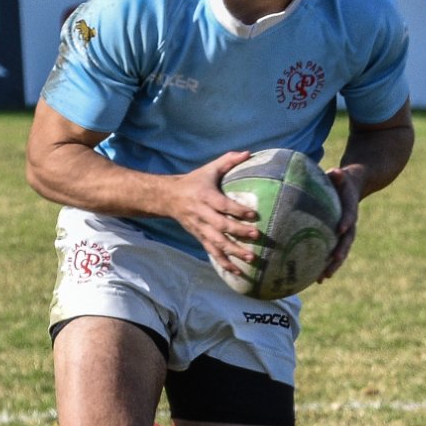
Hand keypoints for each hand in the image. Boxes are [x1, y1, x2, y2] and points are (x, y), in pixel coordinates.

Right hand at [164, 151, 261, 276]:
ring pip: (217, 243)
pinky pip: (212, 252)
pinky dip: (224, 263)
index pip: (223, 205)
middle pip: (221, 226)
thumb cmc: (194, 182)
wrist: (167, 198)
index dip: (238, 211)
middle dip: (238, 232)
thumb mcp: (209, 169)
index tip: (254, 215)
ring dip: (234, 252)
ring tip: (251, 259)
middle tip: (257, 237)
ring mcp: (200, 228)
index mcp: (205, 197)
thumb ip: (228, 161)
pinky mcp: (199, 237)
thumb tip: (249, 153)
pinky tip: (237, 272)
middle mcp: (202, 214)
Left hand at [319, 166, 364, 279]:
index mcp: (350, 207)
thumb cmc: (342, 180)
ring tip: (323, 277)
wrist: (354, 188)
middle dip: (341, 251)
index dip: (346, 221)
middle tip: (334, 261)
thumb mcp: (341, 175)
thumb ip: (338, 175)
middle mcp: (349, 224)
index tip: (341, 229)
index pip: (349, 214)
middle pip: (347, 240)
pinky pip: (332, 253)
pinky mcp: (337, 238)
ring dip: (333, 265)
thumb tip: (335, 172)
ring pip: (340, 251)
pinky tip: (315, 279)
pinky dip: (325, 265)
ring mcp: (344, 233)